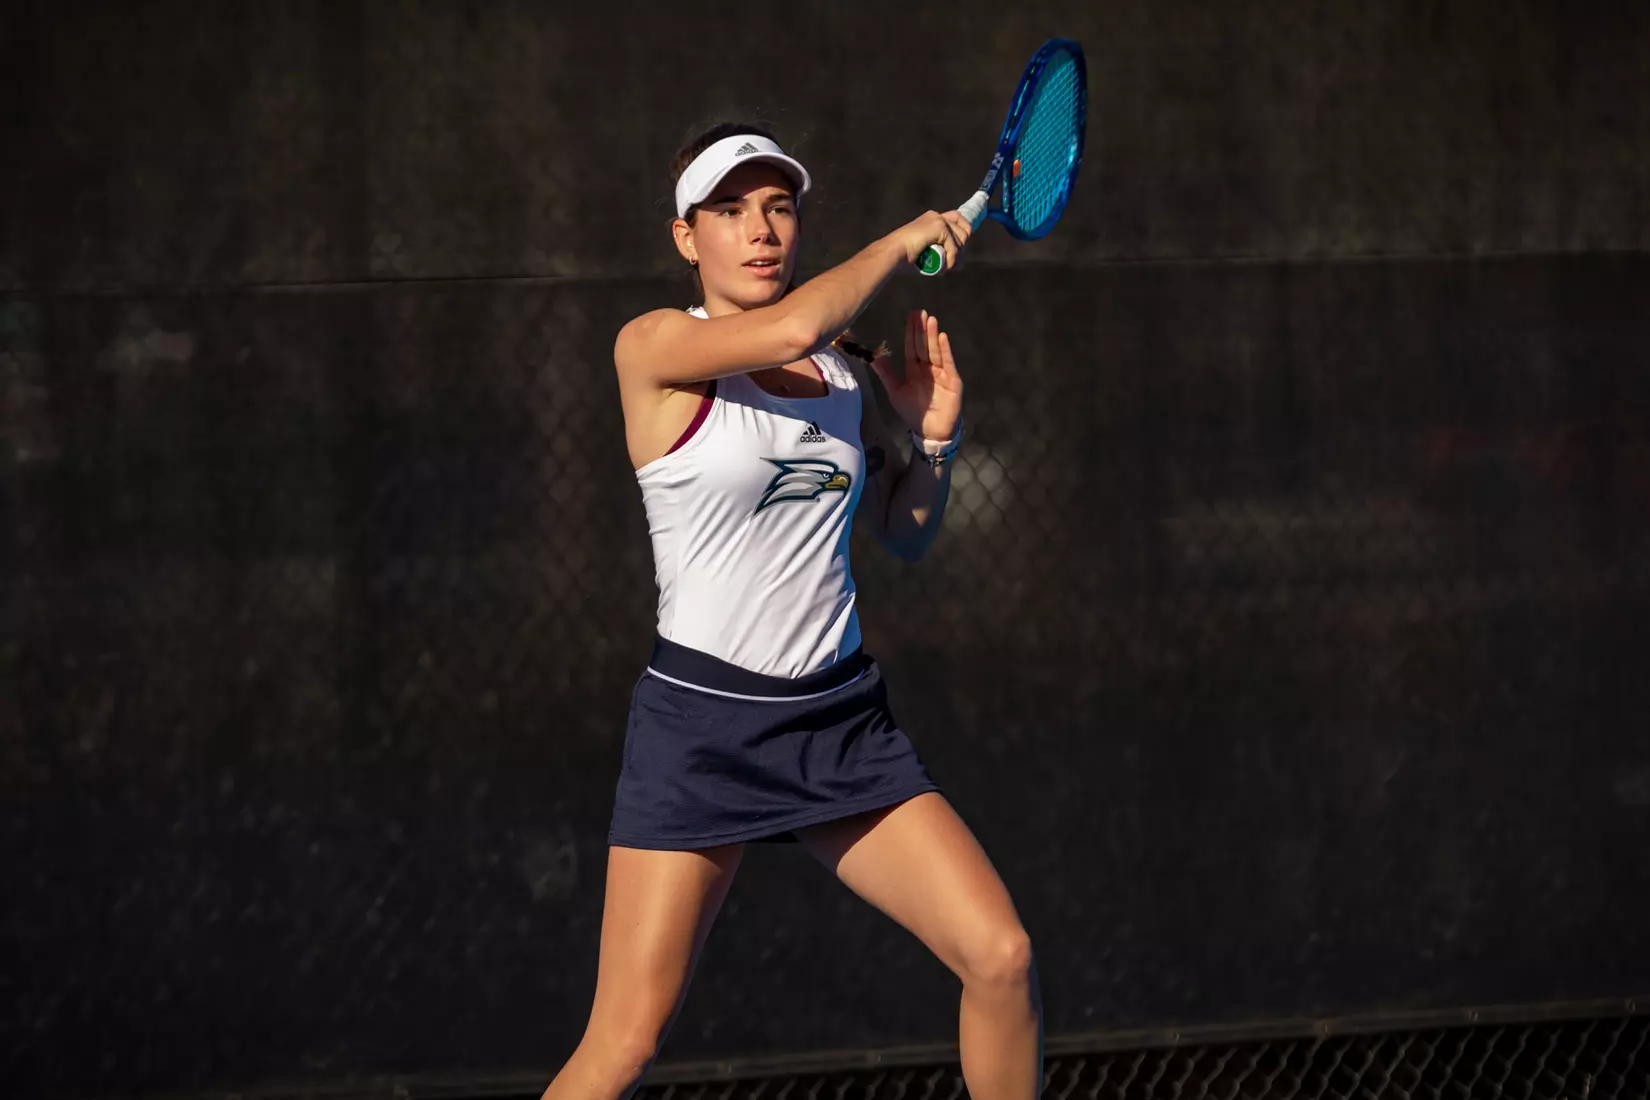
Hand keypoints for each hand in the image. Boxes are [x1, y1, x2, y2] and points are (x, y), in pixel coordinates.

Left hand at [869, 309, 963, 442]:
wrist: (929, 431)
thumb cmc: (913, 412)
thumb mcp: (896, 392)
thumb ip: (886, 374)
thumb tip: (873, 358)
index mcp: (915, 370)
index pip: (912, 347)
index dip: (911, 332)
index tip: (910, 316)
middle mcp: (929, 368)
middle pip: (924, 345)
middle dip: (921, 329)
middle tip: (919, 312)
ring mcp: (942, 373)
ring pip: (935, 351)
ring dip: (932, 335)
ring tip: (930, 319)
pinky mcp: (952, 381)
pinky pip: (948, 363)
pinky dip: (945, 350)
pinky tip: (942, 337)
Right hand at [889, 210, 973, 272]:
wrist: (892, 253)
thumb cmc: (903, 258)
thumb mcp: (925, 254)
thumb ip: (941, 254)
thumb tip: (959, 264)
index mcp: (932, 219)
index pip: (958, 219)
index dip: (964, 234)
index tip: (960, 252)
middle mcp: (937, 216)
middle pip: (964, 231)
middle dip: (961, 251)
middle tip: (952, 266)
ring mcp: (938, 220)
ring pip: (961, 240)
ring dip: (956, 258)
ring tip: (944, 269)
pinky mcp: (939, 227)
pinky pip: (954, 247)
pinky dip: (950, 261)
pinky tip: (941, 269)